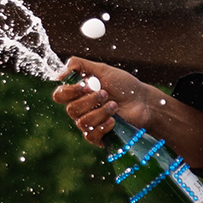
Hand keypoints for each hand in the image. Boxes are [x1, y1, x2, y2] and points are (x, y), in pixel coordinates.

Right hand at [53, 58, 202, 178]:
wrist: (143, 102)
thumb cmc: (124, 85)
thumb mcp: (103, 70)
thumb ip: (80, 65)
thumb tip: (59, 73)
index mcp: (78, 93)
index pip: (60, 95)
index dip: (70, 91)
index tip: (86, 85)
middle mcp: (81, 109)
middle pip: (71, 109)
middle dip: (90, 101)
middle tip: (106, 93)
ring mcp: (89, 124)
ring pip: (82, 122)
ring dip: (100, 112)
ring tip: (115, 105)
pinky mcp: (99, 137)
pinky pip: (90, 136)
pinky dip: (102, 127)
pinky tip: (114, 121)